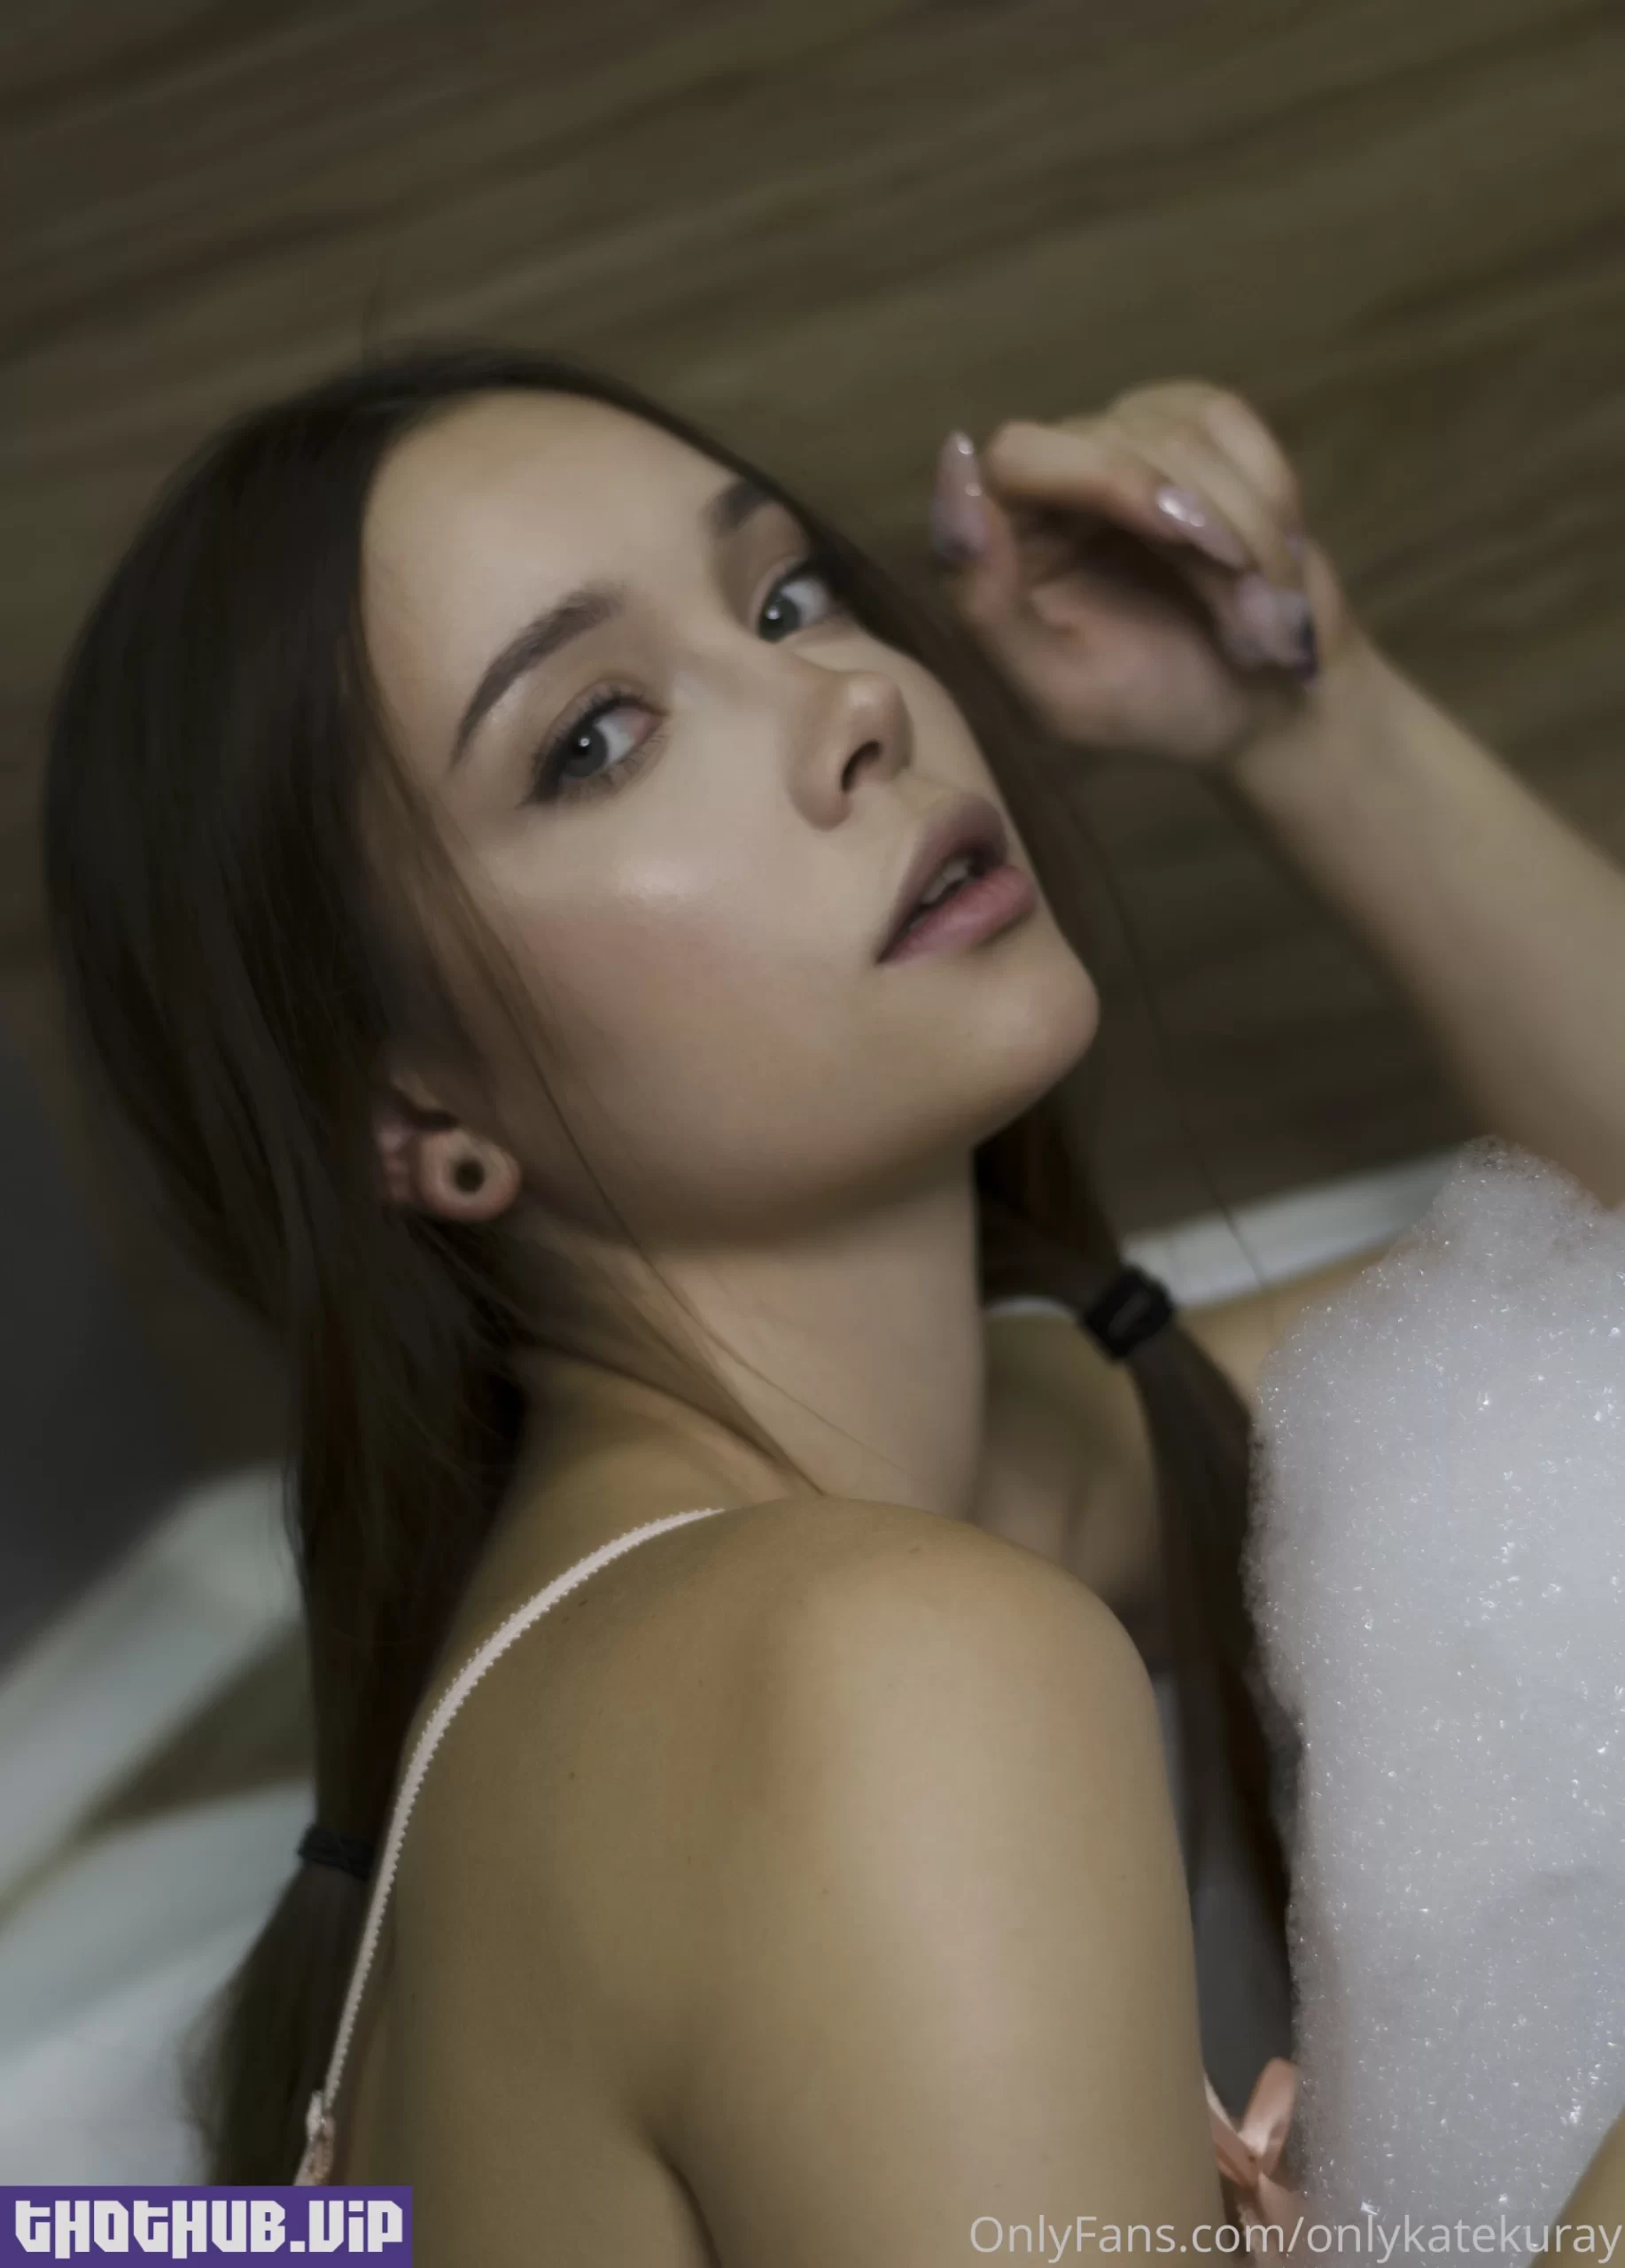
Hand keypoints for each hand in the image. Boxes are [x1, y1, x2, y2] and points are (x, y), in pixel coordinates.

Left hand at [928, 381, 1364, 766]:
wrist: (1259, 704)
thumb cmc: (1154, 710)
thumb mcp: (1064, 692)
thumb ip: (989, 607)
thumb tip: (957, 494)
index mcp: (998, 544)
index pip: (1018, 455)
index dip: (1103, 480)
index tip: (1178, 530)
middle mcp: (1048, 481)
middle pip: (1115, 439)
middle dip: (1195, 523)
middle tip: (1248, 614)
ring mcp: (1119, 442)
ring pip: (1184, 433)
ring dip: (1244, 529)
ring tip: (1260, 617)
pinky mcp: (1187, 427)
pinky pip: (1231, 421)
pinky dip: (1270, 495)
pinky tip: (1273, 565)